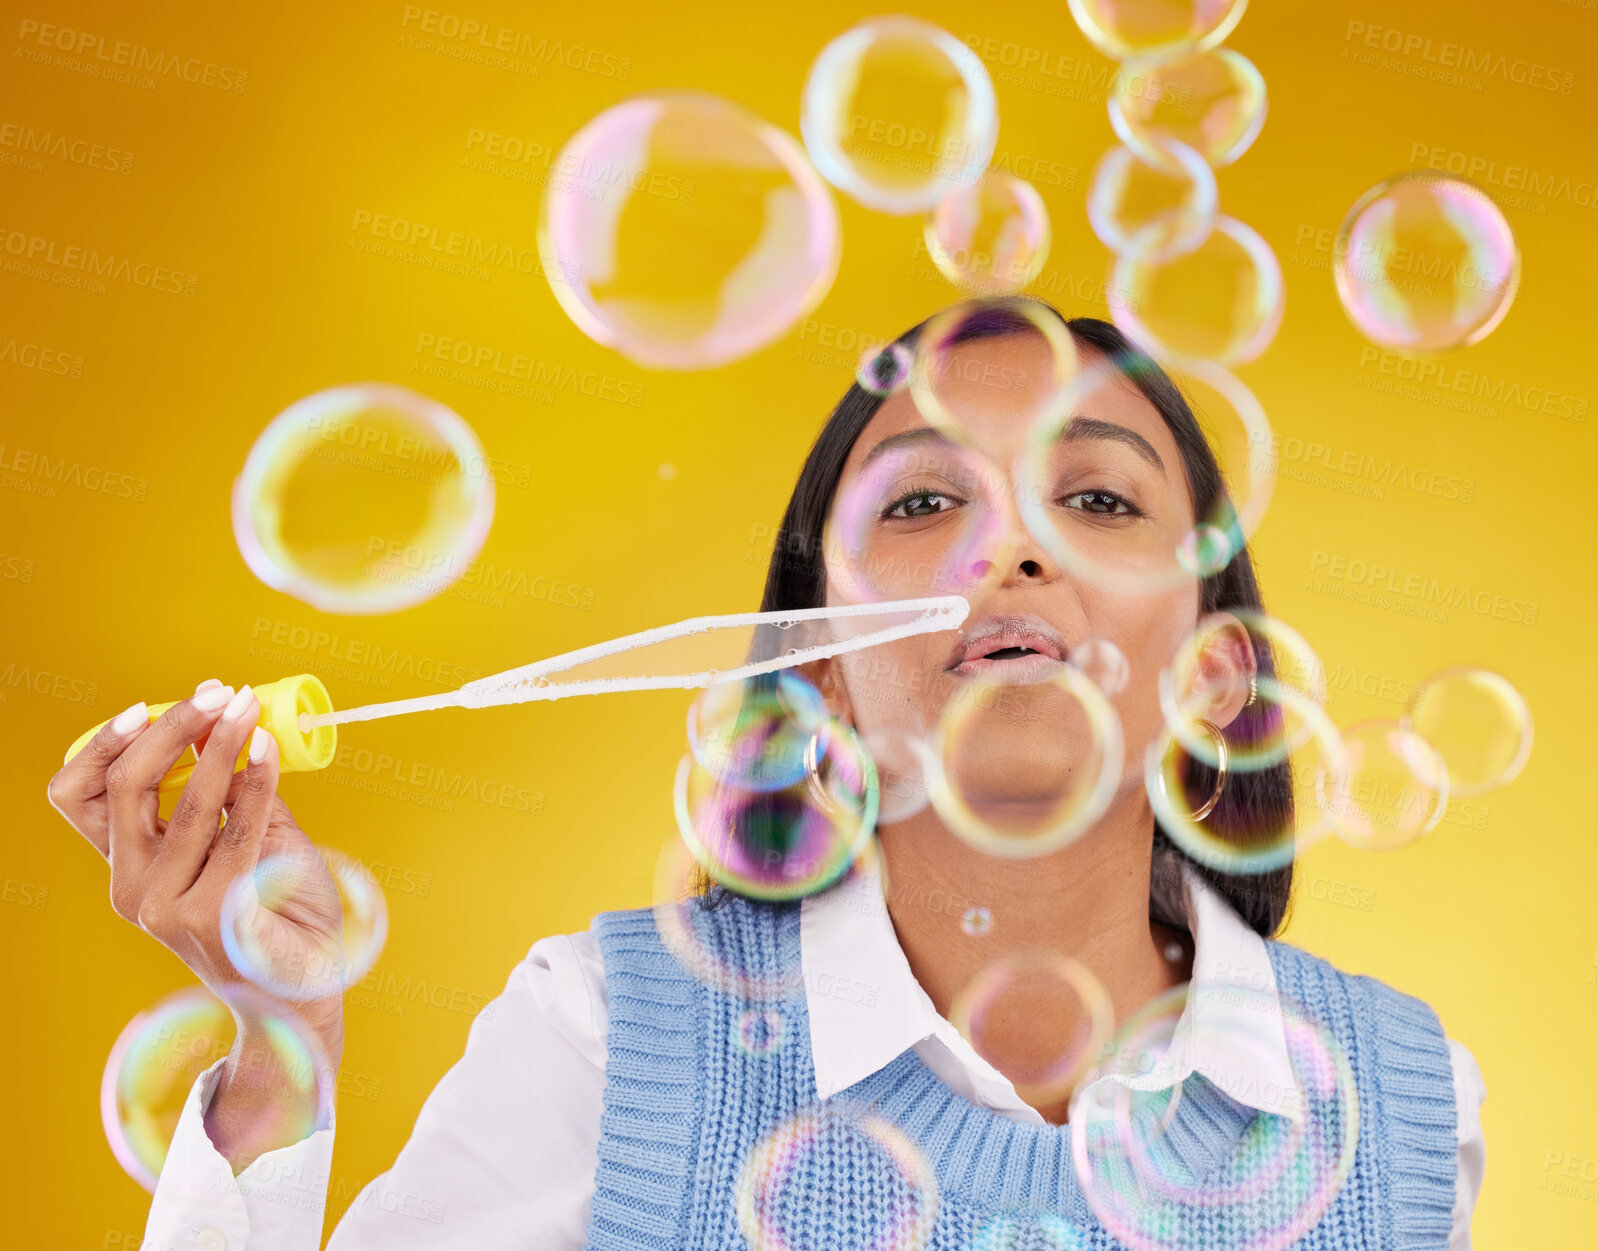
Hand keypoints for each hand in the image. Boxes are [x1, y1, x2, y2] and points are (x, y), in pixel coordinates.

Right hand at [47, 680, 344, 1063]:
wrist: (304, 990)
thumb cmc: (279, 910)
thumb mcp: (250, 837)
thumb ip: (232, 791)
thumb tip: (222, 727)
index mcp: (129, 866)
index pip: (80, 798)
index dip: (103, 745)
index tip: (145, 706)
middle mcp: (133, 888)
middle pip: (125, 788)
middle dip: (172, 729)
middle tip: (218, 694)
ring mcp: (166, 908)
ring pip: (187, 805)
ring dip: (221, 746)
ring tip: (249, 711)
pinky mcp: (211, 918)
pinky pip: (239, 831)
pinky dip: (258, 782)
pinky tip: (270, 753)